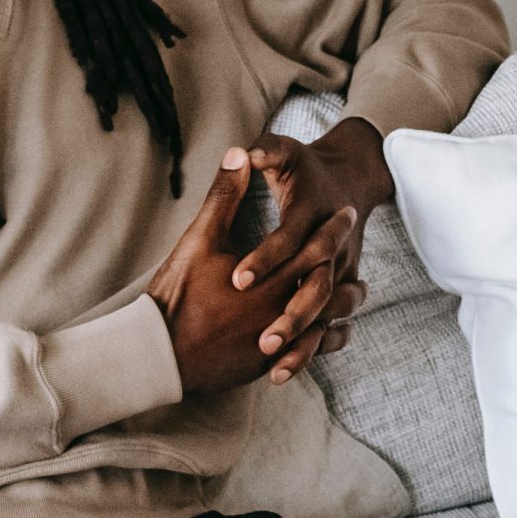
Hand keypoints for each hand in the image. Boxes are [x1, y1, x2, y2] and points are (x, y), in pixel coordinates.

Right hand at [143, 149, 367, 396]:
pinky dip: (328, 341)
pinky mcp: (267, 364)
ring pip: (327, 323)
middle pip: (328, 284)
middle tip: (357, 251)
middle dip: (344, 261)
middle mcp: (281, 311)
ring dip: (345, 304)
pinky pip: (311, 353)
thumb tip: (240, 153)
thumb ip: (224, 197)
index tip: (348, 211)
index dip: (334, 227)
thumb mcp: (199, 240)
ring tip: (358, 290)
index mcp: (270, 279)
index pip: (315, 247)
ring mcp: (277, 342)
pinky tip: (335, 332)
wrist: (158, 355)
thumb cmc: (177, 295)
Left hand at [233, 120, 394, 380]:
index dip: (265, 259)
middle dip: (290, 317)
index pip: (289, 241)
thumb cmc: (309, 168)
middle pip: (314, 289)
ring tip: (275, 367)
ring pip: (325, 317)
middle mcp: (330, 250)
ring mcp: (338, 274)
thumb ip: (265, 152)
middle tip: (263, 341)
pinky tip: (285, 371)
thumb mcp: (287, 153)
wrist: (354, 177)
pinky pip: (333, 328)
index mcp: (311, 218)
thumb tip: (242, 148)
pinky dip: (314, 350)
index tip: (238, 278)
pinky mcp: (339, 291)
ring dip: (303, 343)